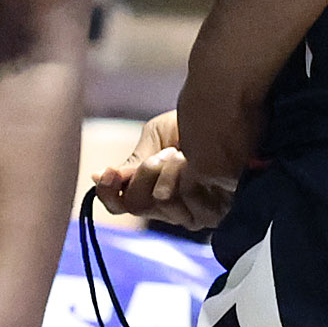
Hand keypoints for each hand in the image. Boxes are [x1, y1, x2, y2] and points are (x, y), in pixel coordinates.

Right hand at [93, 107, 238, 232]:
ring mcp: (193, 213)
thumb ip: (132, 163)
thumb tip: (98, 176)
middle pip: (135, 206)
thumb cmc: (196, 122)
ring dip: (166, 173)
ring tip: (182, 153)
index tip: (105, 174)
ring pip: (158, 204)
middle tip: (162, 153)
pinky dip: (183, 179)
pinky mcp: (216, 213)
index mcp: (151, 190)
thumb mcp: (155, 138)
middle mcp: (171, 208)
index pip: (120, 205)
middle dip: (143, 174)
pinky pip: (184, 206)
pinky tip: (193, 164)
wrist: (230, 113)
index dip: (108, 193)